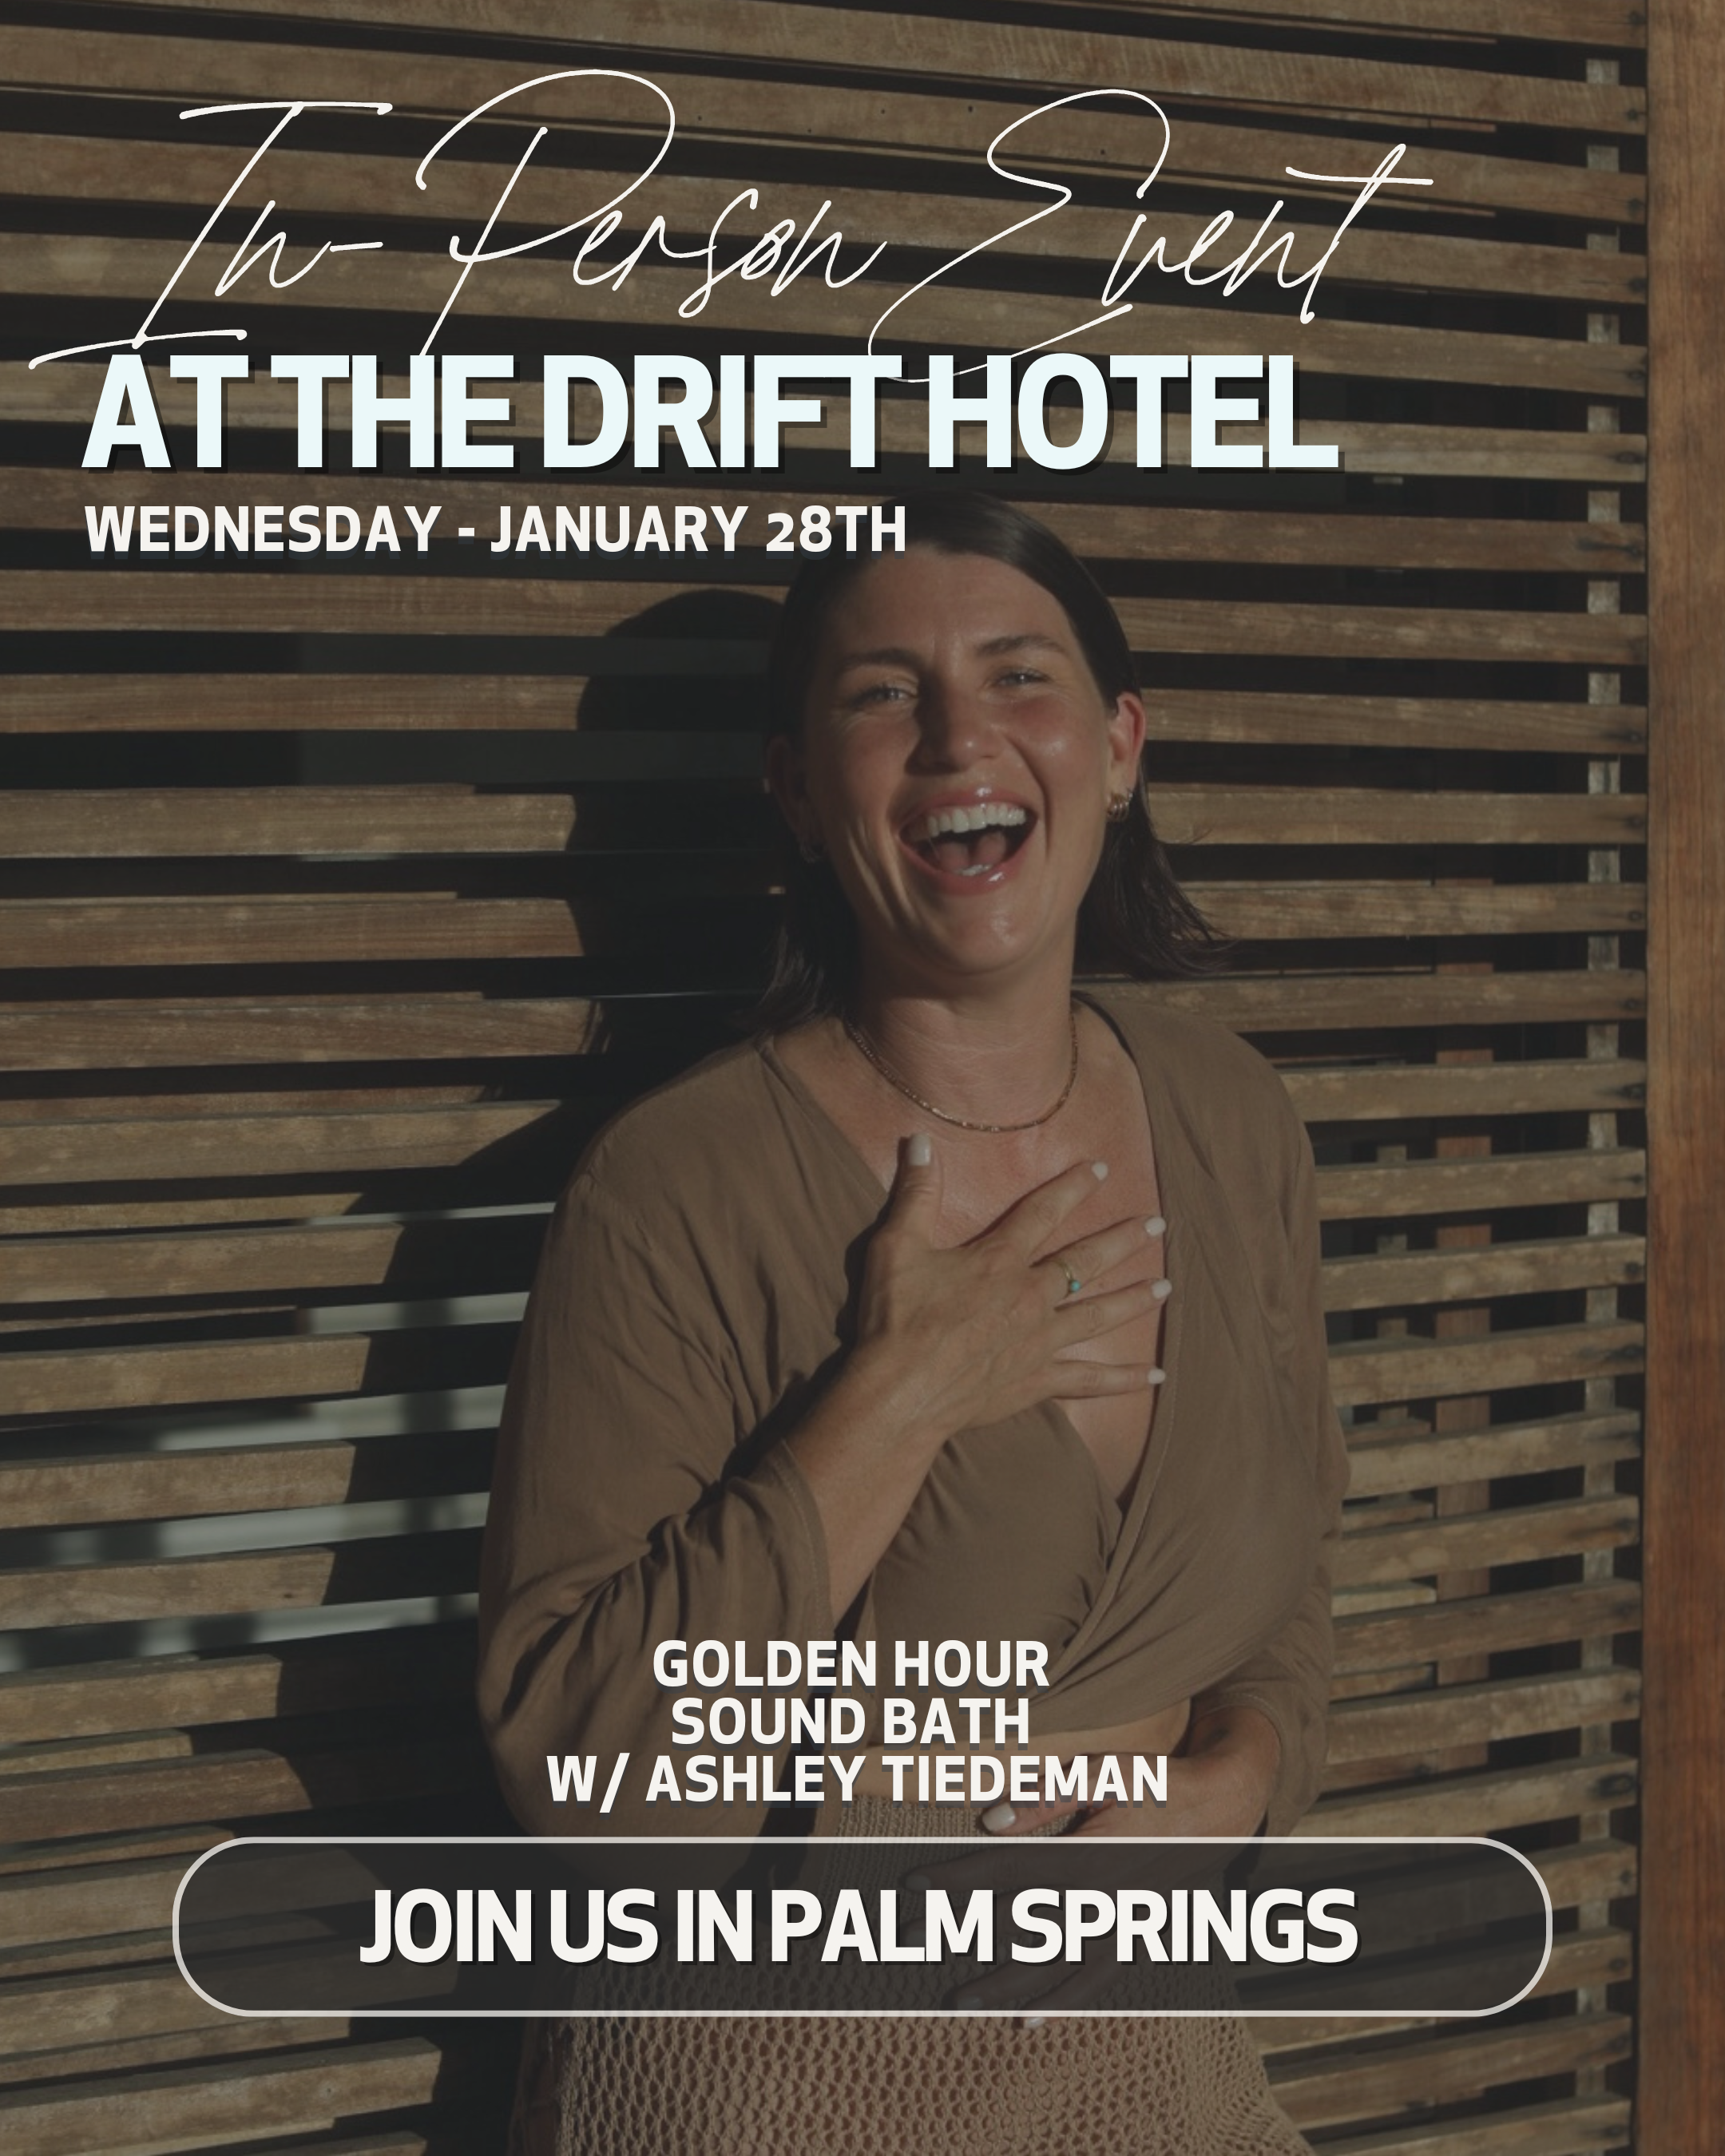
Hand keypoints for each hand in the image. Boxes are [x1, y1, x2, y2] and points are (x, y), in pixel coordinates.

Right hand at [847, 1135, 1161, 1452]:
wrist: (900, 1392)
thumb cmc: (896, 1319)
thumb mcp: (897, 1246)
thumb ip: (915, 1193)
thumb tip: (917, 1141)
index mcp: (999, 1260)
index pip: (1043, 1211)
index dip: (1072, 1186)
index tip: (1101, 1168)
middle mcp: (1029, 1296)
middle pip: (1086, 1261)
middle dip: (1124, 1239)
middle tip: (1158, 1224)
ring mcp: (1038, 1341)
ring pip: (1098, 1315)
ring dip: (1134, 1299)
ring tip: (1166, 1287)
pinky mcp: (1036, 1380)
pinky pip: (1089, 1380)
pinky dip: (1123, 1379)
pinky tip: (1156, 1375)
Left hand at [924, 1710, 1280, 2016]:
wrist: (1219, 1808)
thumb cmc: (1151, 1782)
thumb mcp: (1098, 1773)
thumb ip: (1043, 1799)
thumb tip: (988, 1821)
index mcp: (1085, 1847)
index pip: (1005, 1865)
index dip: (957, 1875)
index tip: (914, 1882)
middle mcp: (1099, 1892)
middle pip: (1017, 1918)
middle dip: (961, 1929)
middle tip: (911, 1942)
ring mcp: (1118, 1921)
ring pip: (1052, 1960)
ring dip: (1004, 1981)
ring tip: (960, 1999)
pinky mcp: (1133, 1934)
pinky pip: (1093, 1978)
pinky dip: (1061, 2002)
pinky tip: (1028, 2021)